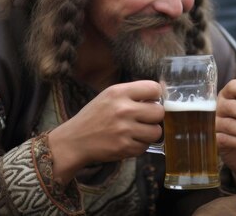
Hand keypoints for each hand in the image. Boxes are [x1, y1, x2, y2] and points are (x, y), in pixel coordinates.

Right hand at [48, 80, 163, 182]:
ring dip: (149, 133)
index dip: (156, 96)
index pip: (154, 88)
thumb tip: (161, 89)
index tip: (151, 101)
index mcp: (118, 92)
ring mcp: (124, 130)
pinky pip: (145, 146)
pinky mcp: (124, 147)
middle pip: (159, 112)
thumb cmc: (94, 116)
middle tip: (144, 119)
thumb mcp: (109, 96)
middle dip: (154, 116)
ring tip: (137, 131)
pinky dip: (139, 145)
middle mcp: (123, 109)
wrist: (74, 141)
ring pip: (156, 132)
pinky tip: (128, 141)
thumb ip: (133, 93)